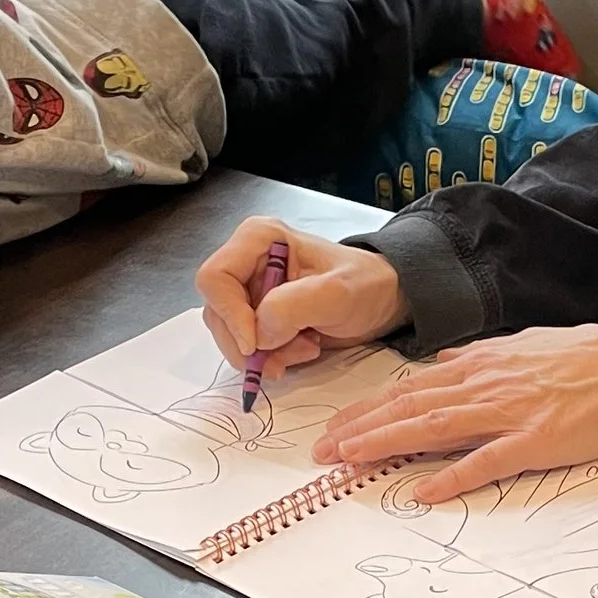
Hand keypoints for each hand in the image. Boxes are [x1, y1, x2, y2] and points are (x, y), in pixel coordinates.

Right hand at [194, 216, 403, 385]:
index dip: (230, 315)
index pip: (215, 279)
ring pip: (230, 335)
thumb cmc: (365, 285)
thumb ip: (291, 307)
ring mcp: (249, 291)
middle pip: (217, 312)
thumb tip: (258, 335)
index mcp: (257, 239)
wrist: (382, 300)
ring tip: (306, 347)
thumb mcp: (336, 292)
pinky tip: (302, 349)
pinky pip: (246, 347)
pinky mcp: (257, 317)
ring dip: (267, 353)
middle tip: (294, 351)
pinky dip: (271, 358)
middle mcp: (245, 262)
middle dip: (253, 342)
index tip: (257, 345)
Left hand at [310, 326, 597, 500]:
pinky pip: (485, 462)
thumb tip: (449, 360)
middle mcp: (485, 384)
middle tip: (322, 451)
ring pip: (432, 428)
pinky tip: (421, 492)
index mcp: (482, 363)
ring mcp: (508, 412)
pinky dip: (451, 477)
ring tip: (349, 462)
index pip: (410, 387)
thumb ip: (484, 356)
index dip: (368, 408)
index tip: (336, 426)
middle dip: (359, 428)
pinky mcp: (534, 441)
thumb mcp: (526, 344)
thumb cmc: (589, 357)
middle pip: (408, 406)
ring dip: (385, 445)